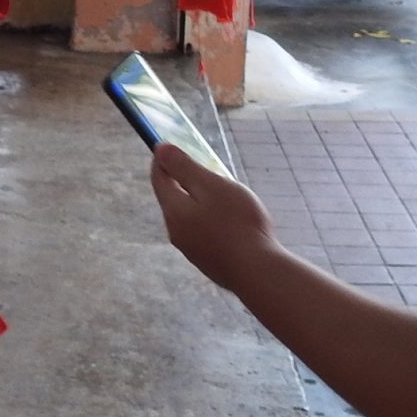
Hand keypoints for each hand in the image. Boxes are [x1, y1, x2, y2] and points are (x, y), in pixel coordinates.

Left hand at [150, 143, 276, 291]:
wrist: (257, 271)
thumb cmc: (237, 222)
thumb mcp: (211, 185)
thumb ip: (184, 167)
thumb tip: (160, 150)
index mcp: (174, 211)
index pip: (159, 180)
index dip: (162, 160)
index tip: (167, 145)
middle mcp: (178, 233)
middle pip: (174, 200)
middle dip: (184, 182)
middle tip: (202, 167)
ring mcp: (193, 251)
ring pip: (191, 218)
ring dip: (201, 203)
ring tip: (225, 194)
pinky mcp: (210, 262)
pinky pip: (206, 234)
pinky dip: (213, 222)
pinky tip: (234, 222)